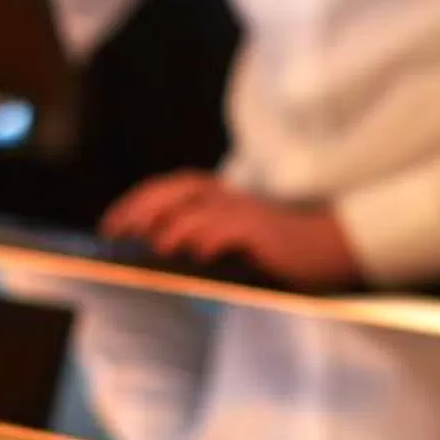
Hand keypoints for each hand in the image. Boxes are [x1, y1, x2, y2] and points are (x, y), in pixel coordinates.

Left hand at [100, 172, 362, 291]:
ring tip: (154, 244)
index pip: (171, 187)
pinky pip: (230, 228)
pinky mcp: (262, 230)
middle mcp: (229, 197)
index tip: (111, 224)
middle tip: (117, 231)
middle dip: (143, 206)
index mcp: (220, 196)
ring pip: (199, 208)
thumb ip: (202, 239)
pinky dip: (209, 237)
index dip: (138, 200)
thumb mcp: (234, 240)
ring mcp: (246, 212)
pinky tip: (195, 252)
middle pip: (178, 189)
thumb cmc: (279, 249)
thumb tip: (157, 250)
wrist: (328, 249)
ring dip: (172, 225)